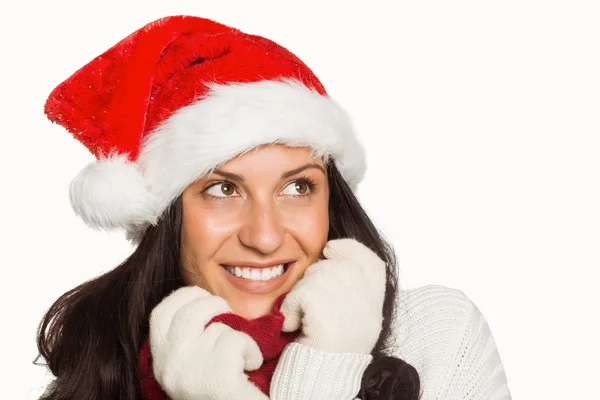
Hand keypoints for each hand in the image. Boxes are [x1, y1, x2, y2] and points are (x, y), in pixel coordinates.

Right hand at [150, 286, 268, 399]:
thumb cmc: (222, 391)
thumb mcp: (193, 365)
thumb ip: (189, 338)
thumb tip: (202, 300)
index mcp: (161, 363)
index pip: (160, 314)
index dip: (183, 297)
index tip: (202, 297)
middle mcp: (169, 367)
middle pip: (188, 312)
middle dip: (213, 304)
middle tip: (229, 315)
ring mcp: (190, 372)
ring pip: (218, 327)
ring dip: (238, 335)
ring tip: (242, 356)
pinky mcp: (215, 378)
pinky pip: (238, 340)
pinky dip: (252, 350)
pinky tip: (251, 367)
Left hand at [280, 238, 386, 353]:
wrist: (316, 387)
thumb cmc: (323, 354)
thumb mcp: (345, 319)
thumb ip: (346, 288)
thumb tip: (332, 251)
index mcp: (373, 309)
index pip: (372, 264)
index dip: (352, 249)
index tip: (331, 248)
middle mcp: (367, 307)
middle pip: (338, 266)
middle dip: (316, 276)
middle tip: (310, 306)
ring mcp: (349, 309)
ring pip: (316, 275)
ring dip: (301, 293)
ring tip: (304, 320)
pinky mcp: (326, 313)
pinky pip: (300, 293)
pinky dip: (291, 307)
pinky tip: (293, 326)